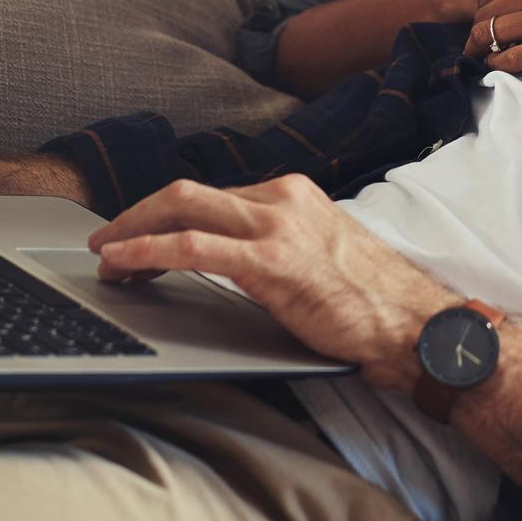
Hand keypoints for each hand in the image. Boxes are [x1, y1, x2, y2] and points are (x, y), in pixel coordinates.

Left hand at [86, 175, 454, 393]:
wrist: (414, 327)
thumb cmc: (371, 304)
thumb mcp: (317, 258)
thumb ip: (275, 248)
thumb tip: (229, 261)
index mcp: (292, 195)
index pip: (212, 196)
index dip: (165, 215)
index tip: (140, 236)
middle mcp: (282, 198)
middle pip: (187, 192)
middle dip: (137, 214)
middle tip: (107, 242)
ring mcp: (277, 225)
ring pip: (181, 208)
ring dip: (132, 231)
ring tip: (107, 258)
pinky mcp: (271, 261)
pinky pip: (192, 247)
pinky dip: (148, 250)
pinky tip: (125, 262)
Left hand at [467, 0, 521, 72]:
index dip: (485, 3)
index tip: (485, 13)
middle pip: (489, 12)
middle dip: (478, 28)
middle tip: (474, 41)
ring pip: (497, 35)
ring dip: (484, 48)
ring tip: (481, 57)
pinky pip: (519, 57)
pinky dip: (503, 63)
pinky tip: (501, 66)